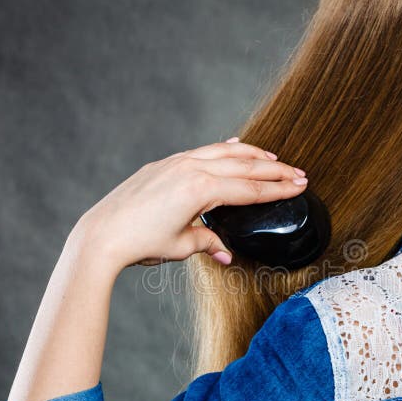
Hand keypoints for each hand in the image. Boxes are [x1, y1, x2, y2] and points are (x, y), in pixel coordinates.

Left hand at [73, 137, 307, 271]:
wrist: (102, 234)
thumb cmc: (139, 242)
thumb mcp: (181, 246)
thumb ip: (208, 244)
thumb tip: (226, 254)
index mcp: (201, 190)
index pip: (250, 189)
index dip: (278, 189)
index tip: (300, 186)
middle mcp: (191, 169)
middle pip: (244, 166)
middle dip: (275, 170)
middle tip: (299, 174)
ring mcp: (176, 163)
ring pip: (224, 152)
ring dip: (252, 155)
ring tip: (273, 158)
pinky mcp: (164, 165)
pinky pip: (203, 151)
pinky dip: (223, 149)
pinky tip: (234, 146)